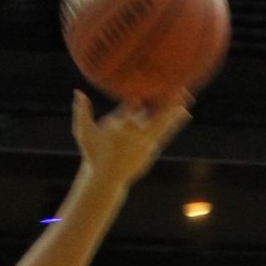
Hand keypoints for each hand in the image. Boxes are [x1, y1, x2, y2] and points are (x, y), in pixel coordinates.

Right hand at [71, 90, 191, 185]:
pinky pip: (165, 133)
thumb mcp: (83, 133)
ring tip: (188, 96)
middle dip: (165, 102)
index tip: (145, 89)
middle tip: (177, 87)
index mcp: (119, 127)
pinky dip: (174, 123)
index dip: (137, 99)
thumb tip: (77, 91)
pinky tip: (184, 113)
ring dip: (175, 110)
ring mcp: (145, 143)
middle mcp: (135, 135)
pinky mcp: (151, 149)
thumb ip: (81, 112)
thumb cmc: (93, 153)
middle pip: (153, 115)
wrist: (106, 178)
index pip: (130, 108)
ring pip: (163, 124)